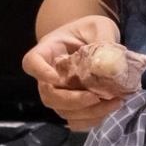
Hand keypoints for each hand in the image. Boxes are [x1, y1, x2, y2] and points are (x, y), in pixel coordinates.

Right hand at [23, 15, 125, 130]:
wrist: (92, 39)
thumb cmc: (90, 30)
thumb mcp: (99, 26)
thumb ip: (104, 37)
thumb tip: (113, 59)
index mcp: (48, 50)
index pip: (32, 62)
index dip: (40, 73)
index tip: (56, 77)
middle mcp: (48, 75)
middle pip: (47, 95)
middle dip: (72, 101)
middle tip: (97, 97)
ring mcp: (59, 92)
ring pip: (62, 111)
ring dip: (87, 113)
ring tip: (114, 103)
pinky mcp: (72, 105)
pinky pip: (75, 120)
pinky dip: (91, 120)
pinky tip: (109, 109)